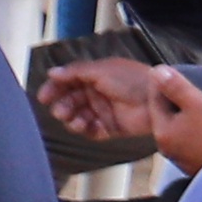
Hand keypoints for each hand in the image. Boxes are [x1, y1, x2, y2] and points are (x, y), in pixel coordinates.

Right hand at [34, 61, 201, 164]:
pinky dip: (85, 129)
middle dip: (62, 106)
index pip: (69, 81)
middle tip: (60, 111)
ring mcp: (104, 110)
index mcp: (96, 76)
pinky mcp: (111, 127)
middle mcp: (98, 93)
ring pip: (78, 116)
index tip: (44, 96)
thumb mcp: (102, 71)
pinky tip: (85, 127)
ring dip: (72, 119)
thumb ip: (75, 72)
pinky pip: (92, 130)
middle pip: (71, 100)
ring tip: (74, 120)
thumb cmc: (133, 80)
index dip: (55, 88)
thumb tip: (52, 72)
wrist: (158, 100)